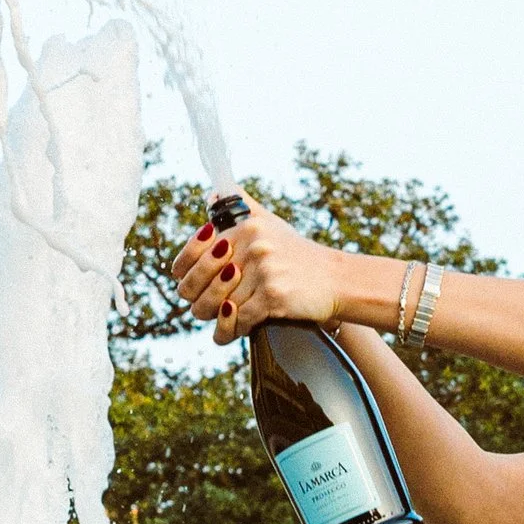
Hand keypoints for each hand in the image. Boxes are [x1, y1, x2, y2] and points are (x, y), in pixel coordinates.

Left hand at [170, 198, 353, 341]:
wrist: (337, 279)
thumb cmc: (298, 255)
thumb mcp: (270, 224)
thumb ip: (241, 207)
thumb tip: (212, 195)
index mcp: (242, 227)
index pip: (190, 256)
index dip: (186, 276)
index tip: (192, 287)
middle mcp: (251, 245)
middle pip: (199, 285)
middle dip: (201, 303)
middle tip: (208, 309)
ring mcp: (262, 270)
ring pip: (219, 306)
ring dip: (220, 320)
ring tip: (227, 322)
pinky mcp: (273, 295)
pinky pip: (240, 320)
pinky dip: (238, 329)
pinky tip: (243, 328)